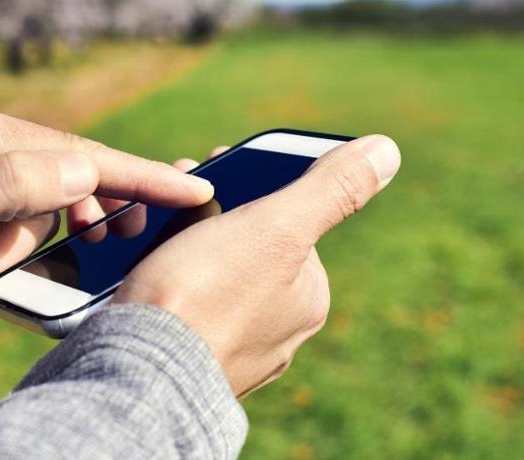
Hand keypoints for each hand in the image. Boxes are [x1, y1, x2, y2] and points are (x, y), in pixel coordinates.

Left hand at [0, 97, 213, 328]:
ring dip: (1, 253)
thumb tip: (84, 169)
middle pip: (58, 178)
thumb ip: (13, 188)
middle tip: (59, 252)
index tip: (192, 189)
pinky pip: (8, 224)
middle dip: (46, 229)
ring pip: (34, 210)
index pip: (71, 152)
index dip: (135, 174)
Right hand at [115, 135, 400, 396]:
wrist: (137, 372)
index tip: (215, 165)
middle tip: (176, 192)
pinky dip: (166, 285)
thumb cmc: (206, 294)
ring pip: (212, 278)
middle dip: (213, 215)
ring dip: (183, 246)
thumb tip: (386, 151)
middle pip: (247, 249)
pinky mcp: (187, 364)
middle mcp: (278, 333)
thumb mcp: (277, 226)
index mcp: (307, 299)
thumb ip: (332, 188)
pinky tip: (143, 276)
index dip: (252, 187)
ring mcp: (231, 352)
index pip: (288, 223)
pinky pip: (182, 309)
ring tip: (151, 228)